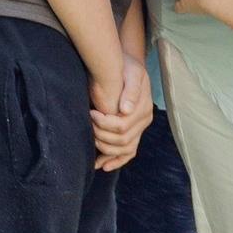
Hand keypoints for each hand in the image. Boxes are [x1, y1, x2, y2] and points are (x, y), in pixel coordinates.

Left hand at [89, 55, 153, 171]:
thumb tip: (126, 110)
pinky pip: (129, 152)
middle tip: (88, 124)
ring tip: (91, 139)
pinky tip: (103, 165)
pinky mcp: (135, 133)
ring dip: (106, 149)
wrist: (129, 67)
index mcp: (144, 108)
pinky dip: (117, 161)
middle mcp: (144, 121)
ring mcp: (140, 128)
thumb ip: (130, 90)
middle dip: (101, 135)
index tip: (91, 113)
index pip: (122, 126)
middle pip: (122, 140)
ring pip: (124, 149)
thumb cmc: (128, 68)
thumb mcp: (131, 73)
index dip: (104, 124)